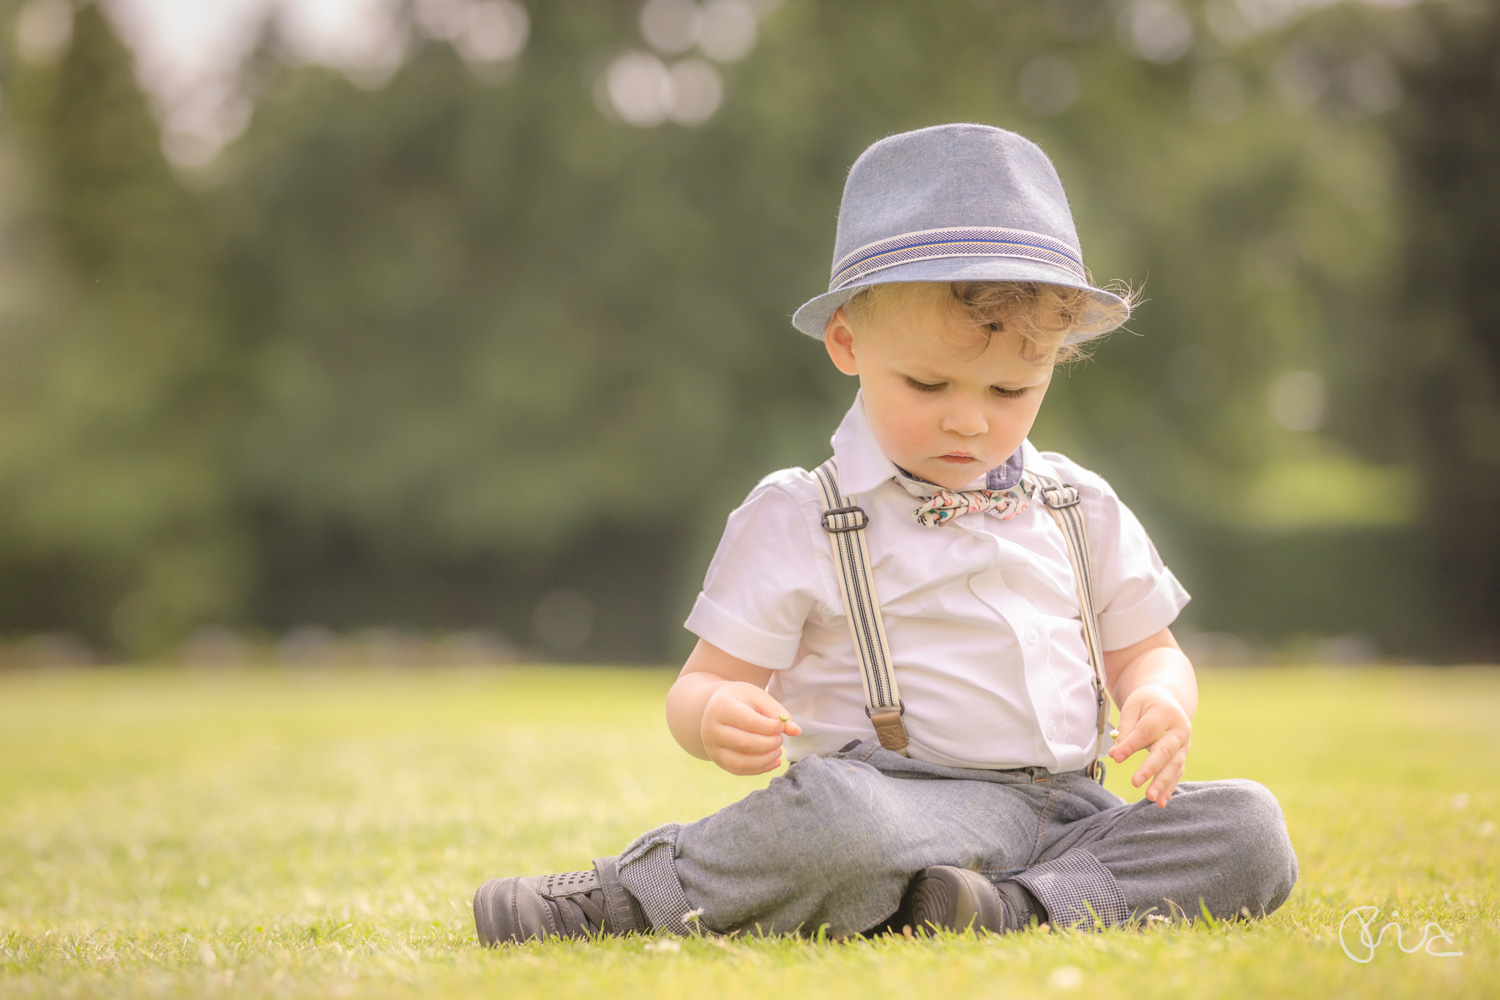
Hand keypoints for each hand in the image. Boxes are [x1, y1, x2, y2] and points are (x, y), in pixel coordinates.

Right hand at [700, 682, 801, 774]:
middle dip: (769, 744)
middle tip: (780, 739)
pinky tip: (773, 760)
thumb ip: (777, 712)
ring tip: (778, 751)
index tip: (781, 726)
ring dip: (765, 760)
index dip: (770, 727)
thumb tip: (796, 731)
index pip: (749, 722)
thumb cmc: (741, 700)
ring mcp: (712, 748)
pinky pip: (739, 770)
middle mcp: (711, 729)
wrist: (716, 708)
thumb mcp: (758, 697)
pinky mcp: (718, 760)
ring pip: (741, 762)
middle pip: (744, 743)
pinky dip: (760, 769)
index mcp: (721, 707)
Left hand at [1108, 683, 1190, 807]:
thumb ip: (1125, 729)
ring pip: (1174, 766)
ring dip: (1163, 783)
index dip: (1131, 745)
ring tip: (1150, 799)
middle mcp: (1180, 730)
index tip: (1116, 758)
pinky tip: (1161, 802)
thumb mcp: (1133, 707)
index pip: (1146, 732)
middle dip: (1150, 768)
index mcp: (1166, 712)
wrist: (1168, 700)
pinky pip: (1177, 774)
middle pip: (1165, 751)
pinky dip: (1169, 788)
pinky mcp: (1183, 756)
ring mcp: (1185, 745)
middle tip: (1135, 782)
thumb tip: (1115, 754)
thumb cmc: (1146, 703)